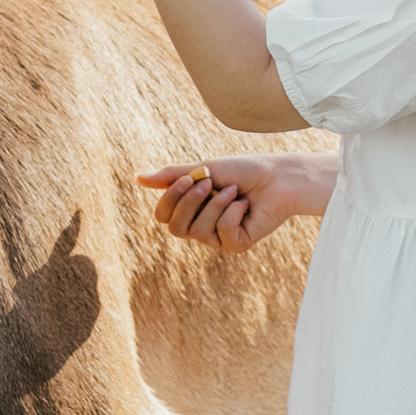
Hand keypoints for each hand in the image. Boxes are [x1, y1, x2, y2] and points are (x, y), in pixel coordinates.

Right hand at [139, 154, 335, 247]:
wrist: (277, 177)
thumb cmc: (242, 171)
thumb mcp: (203, 169)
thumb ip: (172, 177)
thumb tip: (138, 178)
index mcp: (190, 210)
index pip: (163, 216)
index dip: (171, 198)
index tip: (188, 177)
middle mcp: (201, 227)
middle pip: (175, 228)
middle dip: (191, 202)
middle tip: (210, 182)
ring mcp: (218, 239)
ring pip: (199, 231)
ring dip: (217, 204)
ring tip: (235, 191)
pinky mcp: (237, 245)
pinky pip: (223, 233)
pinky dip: (233, 213)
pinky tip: (245, 205)